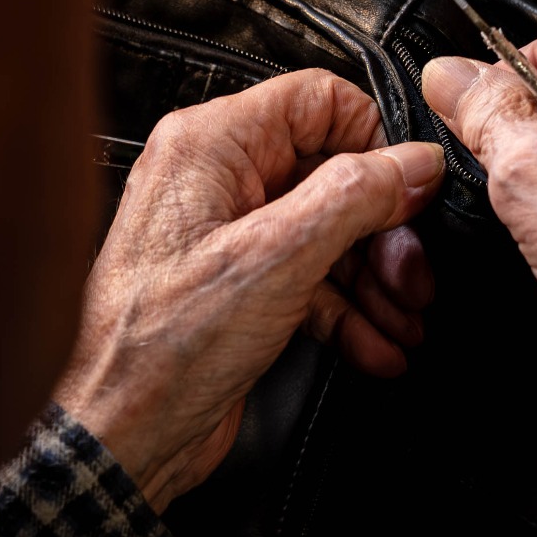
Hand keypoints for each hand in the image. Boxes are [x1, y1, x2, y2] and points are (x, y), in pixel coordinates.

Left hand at [56, 71, 443, 510]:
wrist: (122, 434)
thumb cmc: (162, 348)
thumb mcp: (278, 258)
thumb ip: (355, 198)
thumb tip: (411, 164)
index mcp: (212, 147)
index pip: (319, 102)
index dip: (376, 144)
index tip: (413, 191)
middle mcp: (217, 182)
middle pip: (334, 177)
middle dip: (385, 234)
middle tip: (415, 277)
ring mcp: (228, 237)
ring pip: (330, 236)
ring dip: (375, 283)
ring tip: (405, 322)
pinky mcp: (239, 290)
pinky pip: (311, 283)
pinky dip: (348, 315)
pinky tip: (376, 346)